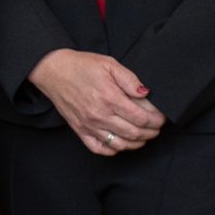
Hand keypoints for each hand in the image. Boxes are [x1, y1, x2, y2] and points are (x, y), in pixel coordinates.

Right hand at [30, 48, 165, 154]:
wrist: (53, 71)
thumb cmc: (81, 66)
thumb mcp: (109, 64)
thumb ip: (130, 79)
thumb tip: (146, 93)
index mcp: (109, 98)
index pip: (141, 118)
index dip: (156, 120)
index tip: (161, 118)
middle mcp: (100, 115)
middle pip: (134, 133)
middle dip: (151, 132)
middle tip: (156, 128)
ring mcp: (89, 125)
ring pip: (120, 144)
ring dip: (136, 143)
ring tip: (143, 137)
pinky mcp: (79, 130)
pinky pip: (99, 148)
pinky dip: (113, 150)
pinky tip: (121, 143)